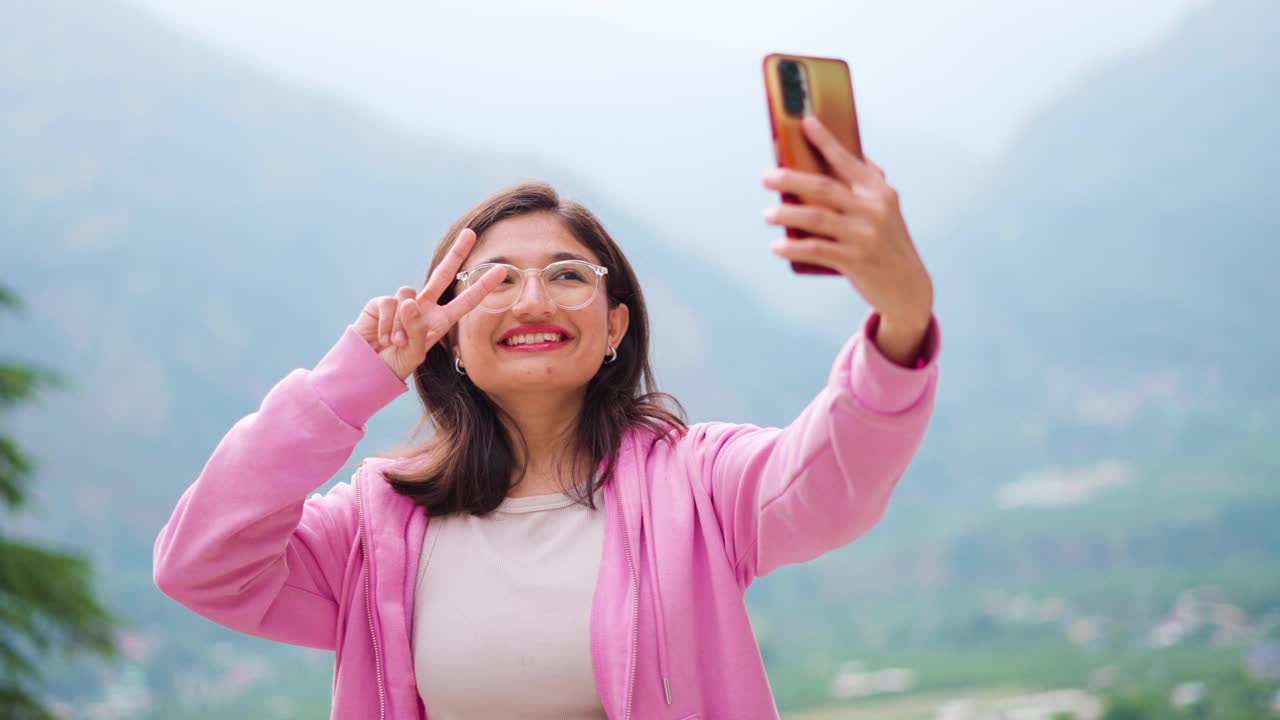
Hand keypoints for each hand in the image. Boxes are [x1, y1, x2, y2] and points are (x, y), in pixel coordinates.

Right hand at [352, 228, 504, 380]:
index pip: (466, 301)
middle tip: (471, 233)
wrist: (368, 368)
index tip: (501, 270)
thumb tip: (409, 302)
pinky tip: (384, 338)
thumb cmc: (396, 363)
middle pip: (442, 275)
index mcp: (439, 321)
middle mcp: (424, 308)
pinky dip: (388, 324)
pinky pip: (390, 304)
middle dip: (456, 253)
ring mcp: (403, 303)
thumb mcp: (414, 352)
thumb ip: (416, 329)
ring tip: (397, 342)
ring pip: (409, 295)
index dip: (483, 287)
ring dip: (403, 323)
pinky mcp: (382, 303)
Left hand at [762, 115, 933, 363]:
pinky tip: (777, 246)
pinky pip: (816, 249)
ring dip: (786, 214)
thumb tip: (839, 156)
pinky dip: (794, 247)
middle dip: (790, 178)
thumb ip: (865, 186)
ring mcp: (865, 235)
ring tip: (767, 214)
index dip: (825, 140)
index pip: (847, 160)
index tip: (805, 123)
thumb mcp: (884, 210)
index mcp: (879, 191)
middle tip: (766, 177)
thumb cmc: (886, 243)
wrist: (908, 287)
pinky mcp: (856, 260)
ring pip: (815, 218)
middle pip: (822, 187)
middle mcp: (874, 209)